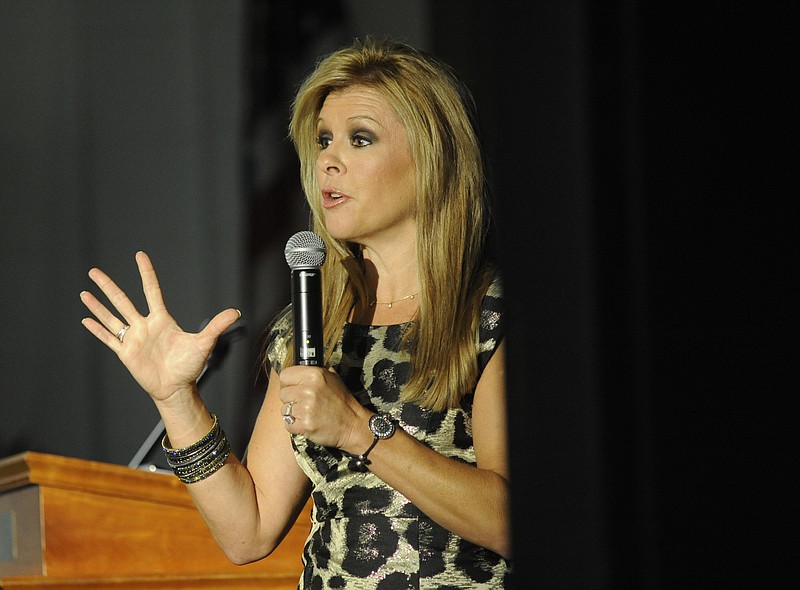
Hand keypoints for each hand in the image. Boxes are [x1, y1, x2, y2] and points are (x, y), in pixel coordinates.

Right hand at [80, 251, 240, 405]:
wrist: (177, 388)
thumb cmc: (190, 366)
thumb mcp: (204, 343)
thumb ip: (216, 326)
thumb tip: (235, 312)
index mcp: (161, 319)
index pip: (151, 290)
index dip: (146, 273)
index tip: (140, 255)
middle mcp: (145, 326)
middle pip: (123, 301)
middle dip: (109, 286)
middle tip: (94, 271)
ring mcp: (134, 339)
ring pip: (112, 318)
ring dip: (98, 306)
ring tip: (84, 292)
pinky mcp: (126, 353)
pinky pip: (109, 339)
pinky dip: (97, 330)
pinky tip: (85, 320)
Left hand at [278, 365, 371, 452]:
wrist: (352, 424)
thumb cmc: (341, 401)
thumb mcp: (332, 378)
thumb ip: (314, 373)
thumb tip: (299, 370)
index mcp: (314, 374)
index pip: (285, 375)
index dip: (289, 383)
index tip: (295, 389)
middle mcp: (308, 389)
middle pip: (283, 394)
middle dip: (291, 400)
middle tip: (305, 403)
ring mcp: (306, 408)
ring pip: (284, 410)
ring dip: (293, 413)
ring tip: (308, 413)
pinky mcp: (305, 425)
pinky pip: (288, 424)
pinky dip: (295, 426)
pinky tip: (307, 423)